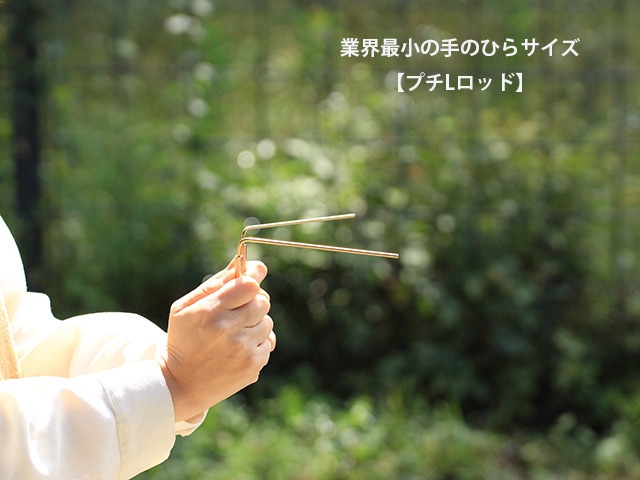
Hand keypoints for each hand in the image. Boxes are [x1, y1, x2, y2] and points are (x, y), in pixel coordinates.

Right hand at [158, 260, 274, 421]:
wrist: (180, 384)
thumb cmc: (183, 339)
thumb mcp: (186, 307)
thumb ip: (216, 283)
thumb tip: (241, 262)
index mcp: (210, 311)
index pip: (249, 285)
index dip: (253, 277)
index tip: (254, 274)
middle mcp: (229, 329)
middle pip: (262, 301)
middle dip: (253, 301)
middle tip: (238, 309)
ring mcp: (244, 349)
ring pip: (268, 322)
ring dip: (255, 323)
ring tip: (234, 332)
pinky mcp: (253, 365)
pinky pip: (268, 342)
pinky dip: (257, 342)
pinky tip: (238, 348)